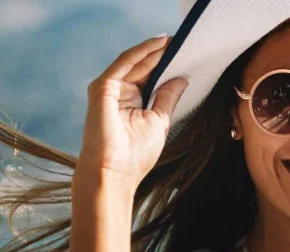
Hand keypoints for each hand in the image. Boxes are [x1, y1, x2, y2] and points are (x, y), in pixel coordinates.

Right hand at [77, 35, 187, 187]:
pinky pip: (125, 64)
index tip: (187, 53)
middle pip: (143, 67)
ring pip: (134, 62)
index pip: (150, 76)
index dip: (167, 64)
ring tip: (176, 40)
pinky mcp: (102, 88)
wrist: (114, 173)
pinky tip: (158, 44)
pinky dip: (142, 52)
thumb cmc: (135, 154)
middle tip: (184, 41)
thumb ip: (167, 97)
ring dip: (154, 49)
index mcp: (132, 101)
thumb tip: (181, 78)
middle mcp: (119, 93)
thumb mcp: (160, 120)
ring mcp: (109, 89)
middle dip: (163, 53)